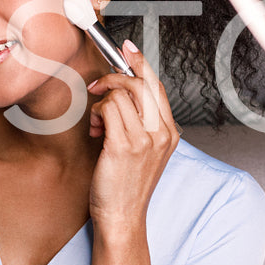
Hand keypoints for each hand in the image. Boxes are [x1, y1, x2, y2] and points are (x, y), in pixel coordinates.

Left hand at [85, 41, 178, 232]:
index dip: (140, 63)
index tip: (127, 47)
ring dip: (102, 102)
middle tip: (97, 86)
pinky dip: (97, 114)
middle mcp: (162, 133)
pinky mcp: (124, 145)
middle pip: (140, 83)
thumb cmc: (125, 185)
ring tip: (97, 123)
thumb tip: (119, 91)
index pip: (157, 86)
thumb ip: (137, 121)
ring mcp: (145, 139)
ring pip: (121, 94)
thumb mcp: (141, 150)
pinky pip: (108, 109)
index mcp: (169, 132)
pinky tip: (95, 129)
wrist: (122, 217)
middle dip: (113, 77)